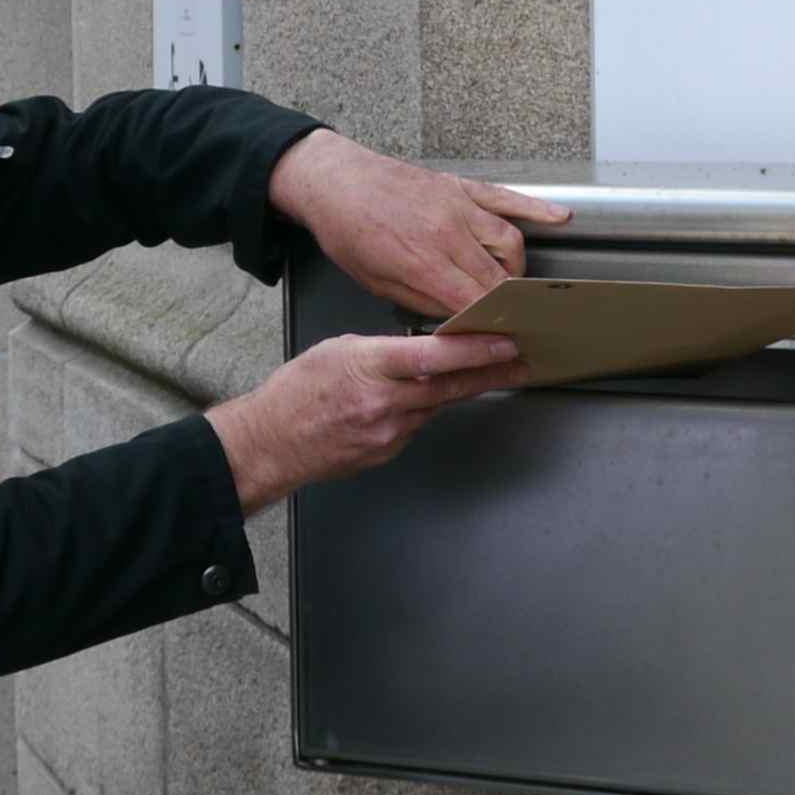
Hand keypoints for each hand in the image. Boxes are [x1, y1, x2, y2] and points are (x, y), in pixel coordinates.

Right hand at [207, 329, 528, 511]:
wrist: (272, 443)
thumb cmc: (297, 393)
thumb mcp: (338, 350)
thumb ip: (384, 350)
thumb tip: (420, 351)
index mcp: (370, 366)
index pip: (435, 356)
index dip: (475, 350)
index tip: (505, 343)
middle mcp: (384, 402)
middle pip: (450, 386)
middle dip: (491, 372)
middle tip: (522, 362)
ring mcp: (388, 432)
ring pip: (437, 405)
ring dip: (458, 389)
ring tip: (485, 374)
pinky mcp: (388, 451)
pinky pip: (417, 425)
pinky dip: (422, 410)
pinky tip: (413, 403)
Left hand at [268, 131, 571, 319]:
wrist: (336, 182)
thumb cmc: (349, 232)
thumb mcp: (377, 283)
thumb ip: (423, 302)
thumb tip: (457, 318)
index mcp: (423, 262)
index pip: (475, 302)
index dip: (491, 324)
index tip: (502, 337)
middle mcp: (448, 233)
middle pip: (498, 277)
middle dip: (508, 303)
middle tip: (514, 318)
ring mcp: (459, 206)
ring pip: (511, 241)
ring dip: (517, 269)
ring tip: (511, 284)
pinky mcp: (461, 187)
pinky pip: (507, 199)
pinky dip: (537, 209)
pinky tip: (559, 217)